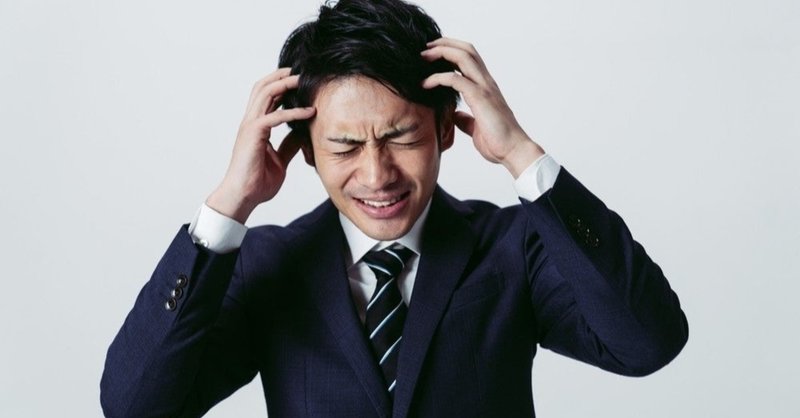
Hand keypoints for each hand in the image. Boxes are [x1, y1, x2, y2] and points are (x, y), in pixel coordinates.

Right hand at [206, 68, 315, 222]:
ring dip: (285, 84)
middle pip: (262, 87)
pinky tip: (309, 112)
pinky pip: (275, 116)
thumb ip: (289, 145)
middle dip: (281, 76)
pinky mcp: (253, 134)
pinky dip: (293, 112)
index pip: (266, 97)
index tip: (300, 81)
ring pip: (265, 93)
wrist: (242, 197)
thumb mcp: (280, 160)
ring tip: (304, 80)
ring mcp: (250, 126)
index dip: (281, 86)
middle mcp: (250, 122)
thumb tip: (303, 134)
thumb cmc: (257, 182)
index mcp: (256, 126)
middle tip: (301, 71)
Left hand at [421, 38, 543, 177]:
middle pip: (466, 50)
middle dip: (444, 44)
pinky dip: (437, 78)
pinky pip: (455, 79)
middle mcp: (486, 83)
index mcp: (486, 87)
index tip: (432, 54)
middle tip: (424, 48)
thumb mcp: (475, 128)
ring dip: (440, 53)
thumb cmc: (498, 142)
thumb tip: (455, 115)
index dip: (452, 50)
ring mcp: (484, 88)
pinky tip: (425, 84)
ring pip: (463, 56)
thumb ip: (465, 119)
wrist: (514, 152)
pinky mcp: (480, 98)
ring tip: (422, 57)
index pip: (470, 58)